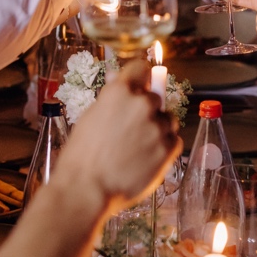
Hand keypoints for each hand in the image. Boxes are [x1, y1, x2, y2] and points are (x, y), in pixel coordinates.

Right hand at [54, 61, 180, 209]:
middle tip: (131, 130)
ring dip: (158, 128)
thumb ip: (111, 99)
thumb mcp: (91, 117)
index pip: (141, 67)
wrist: (87, 189)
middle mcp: (142, 104)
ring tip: (138, 148)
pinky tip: (146, 158)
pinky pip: (174, 140)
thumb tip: (119, 80)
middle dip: (146, 110)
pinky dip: (164, 147)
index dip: (140, 77)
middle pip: (155, 98)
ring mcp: (158, 126)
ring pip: (167, 119)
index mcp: (120, 91)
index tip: (140, 85)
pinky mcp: (169, 148)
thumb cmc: (82, 156)